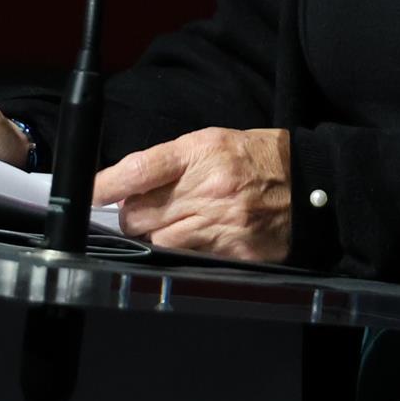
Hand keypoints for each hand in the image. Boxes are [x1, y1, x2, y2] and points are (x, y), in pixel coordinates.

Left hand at [93, 128, 292, 262]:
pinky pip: (189, 259)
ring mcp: (223, 223)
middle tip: (146, 209)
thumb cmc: (260, 158)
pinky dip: (186, 251)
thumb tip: (128, 186)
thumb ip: (170, 162)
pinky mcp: (235, 251)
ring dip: (157, 235)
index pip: (138, 170)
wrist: (312, 183)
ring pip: (159, 241)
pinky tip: (201, 236)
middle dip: (133, 215)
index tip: (87, 195)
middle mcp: (209, 188)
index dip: (104, 186)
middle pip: (140, 214)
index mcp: (201, 152)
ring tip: (177, 222)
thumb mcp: (214, 141)